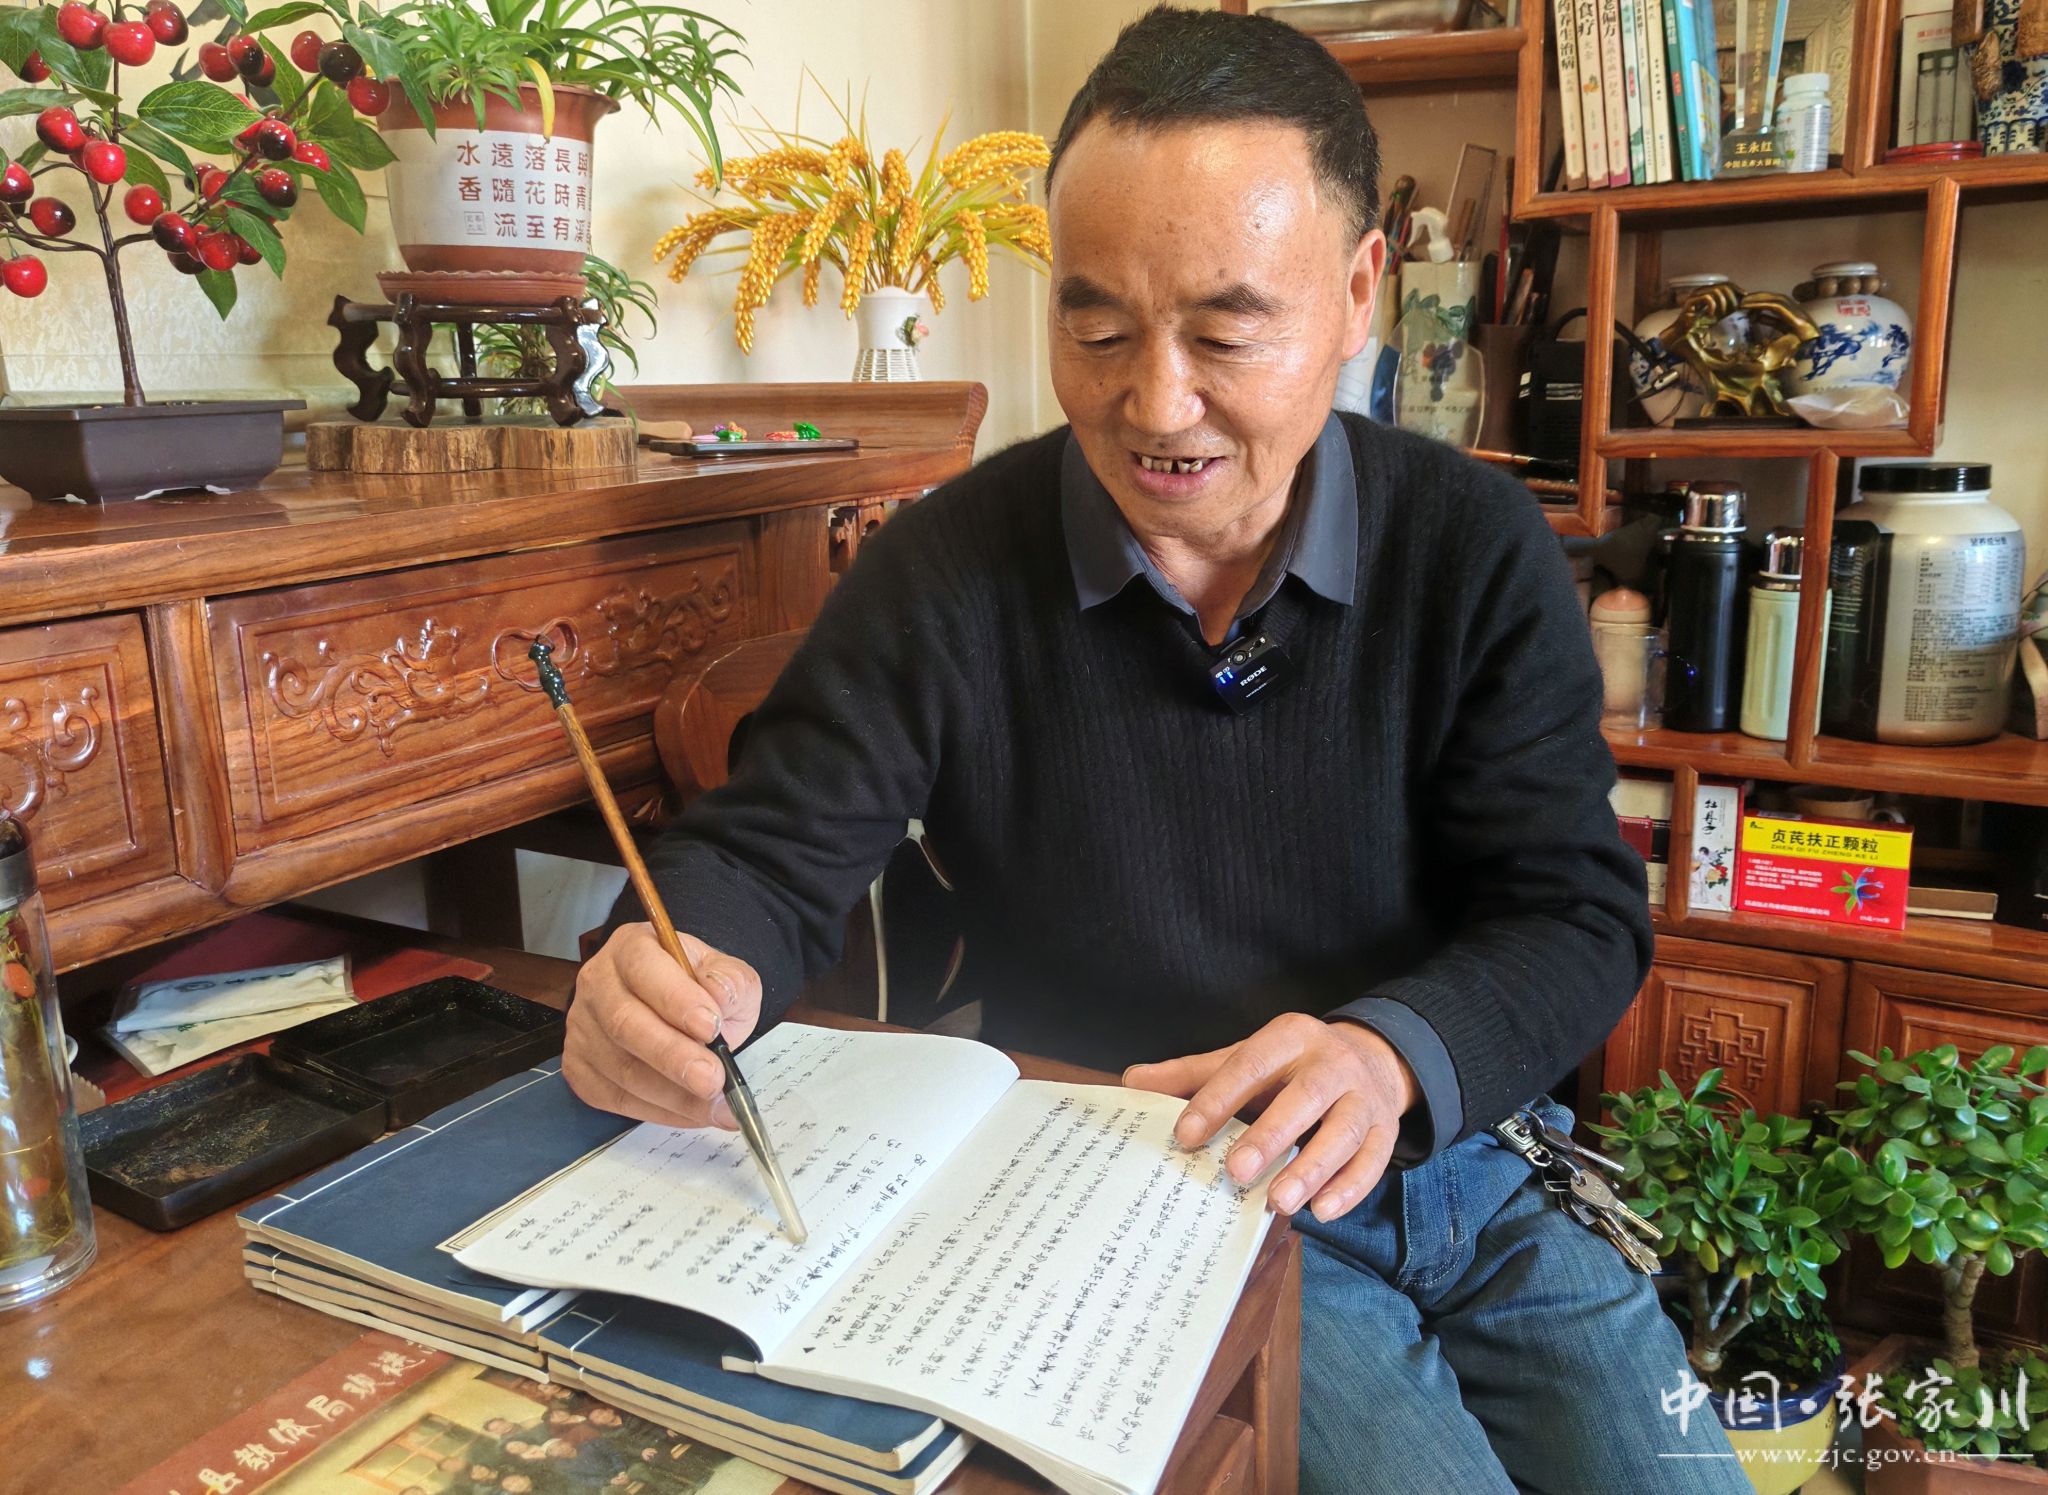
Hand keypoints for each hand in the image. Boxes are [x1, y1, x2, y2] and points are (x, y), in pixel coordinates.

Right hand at [563, 922, 762, 1130]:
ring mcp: (583, 1028)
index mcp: (631, 948)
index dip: (675, 999)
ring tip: (716, 1106)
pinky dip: (657, 1111)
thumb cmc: (697, 989)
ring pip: (620, 1068)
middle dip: (673, 1057)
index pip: (643, 968)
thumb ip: (730, 981)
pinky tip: (691, 1113)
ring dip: (672, 1094)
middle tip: (713, 1079)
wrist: (675, 1008)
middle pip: (625, 1023)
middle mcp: (597, 984)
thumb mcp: (725, 972)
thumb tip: (720, 996)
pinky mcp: (580, 1068)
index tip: (711, 1027)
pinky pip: (614, 1098)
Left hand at [1123, 1012, 1419, 1221]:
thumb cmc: (1290, 1068)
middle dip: (1271, 1135)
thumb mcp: (1245, 1059)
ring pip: (1343, 1133)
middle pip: (1305, 1098)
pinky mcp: (1385, 1133)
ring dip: (1312, 1169)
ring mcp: (1363, 1099)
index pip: (1250, 1065)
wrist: (1370, 1059)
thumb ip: (1193, 1075)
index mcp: (1290, 1037)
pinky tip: (1322, 1211)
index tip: (1186, 1135)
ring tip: (1278, 1201)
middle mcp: (1332, 1063)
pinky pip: (1372, 1162)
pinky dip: (1349, 1189)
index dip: (1218, 1099)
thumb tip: (1132, 1083)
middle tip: (1236, 1171)